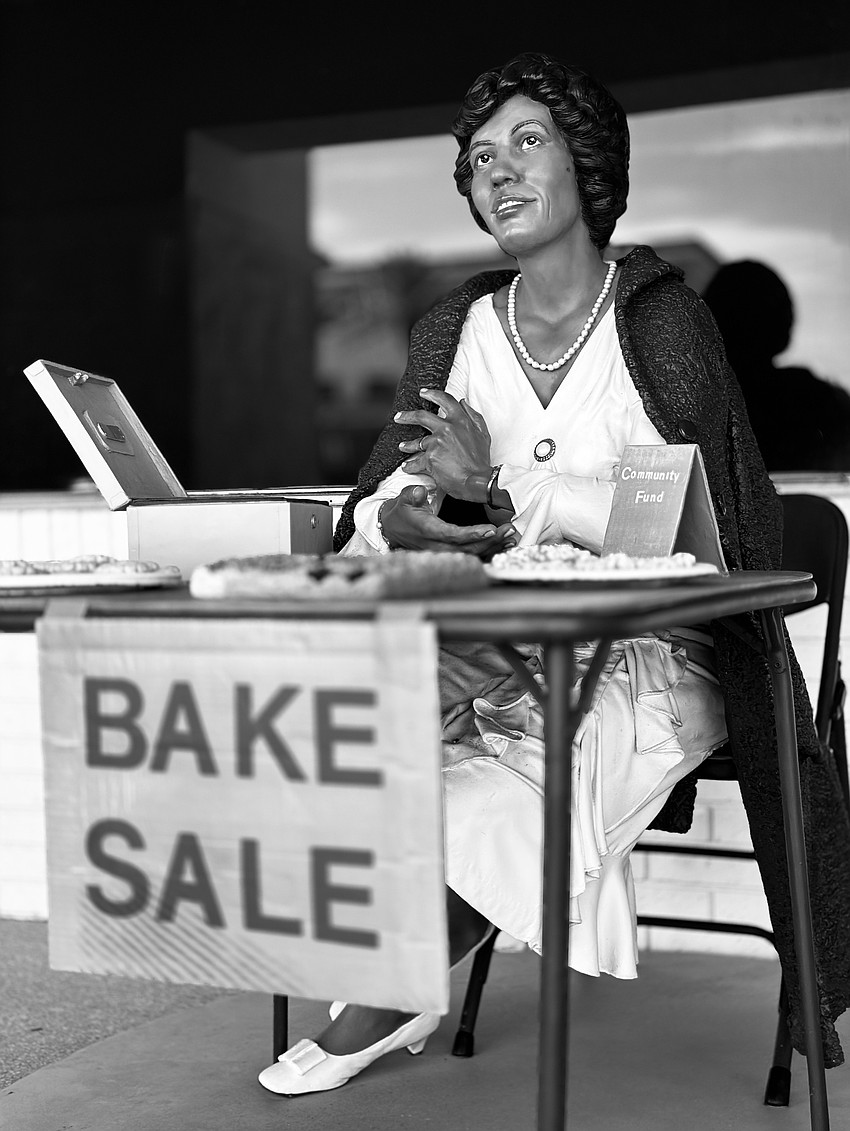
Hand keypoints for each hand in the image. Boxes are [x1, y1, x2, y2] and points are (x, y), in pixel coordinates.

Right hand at [379, 485, 515, 556]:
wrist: (393, 528)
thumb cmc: (402, 514)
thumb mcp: (403, 500)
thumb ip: (411, 495)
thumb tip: (419, 492)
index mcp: (428, 531)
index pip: (454, 535)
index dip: (473, 534)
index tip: (491, 530)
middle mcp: (437, 546)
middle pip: (468, 548)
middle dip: (490, 541)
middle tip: (508, 531)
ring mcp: (443, 552)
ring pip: (471, 554)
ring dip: (492, 547)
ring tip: (509, 538)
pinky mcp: (448, 553)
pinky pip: (470, 555)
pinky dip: (487, 551)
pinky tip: (501, 546)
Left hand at [395, 389, 491, 500]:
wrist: (478, 480)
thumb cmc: (481, 460)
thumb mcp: (483, 434)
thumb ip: (473, 416)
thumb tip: (463, 403)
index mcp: (460, 421)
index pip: (445, 400)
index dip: (432, 394)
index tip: (423, 392)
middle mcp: (447, 428)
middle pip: (422, 416)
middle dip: (408, 416)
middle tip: (399, 417)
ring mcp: (437, 443)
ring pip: (417, 442)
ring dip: (407, 445)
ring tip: (402, 446)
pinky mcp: (430, 458)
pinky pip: (416, 462)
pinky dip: (410, 466)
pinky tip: (407, 467)